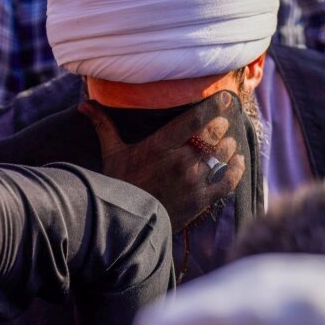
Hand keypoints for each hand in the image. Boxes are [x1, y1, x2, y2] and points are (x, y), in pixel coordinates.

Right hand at [79, 91, 245, 232]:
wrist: (127, 227)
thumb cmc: (120, 185)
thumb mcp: (112, 154)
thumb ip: (104, 126)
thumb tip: (85, 104)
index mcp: (161, 145)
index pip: (194, 118)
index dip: (214, 105)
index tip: (226, 98)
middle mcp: (181, 160)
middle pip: (213, 134)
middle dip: (221, 126)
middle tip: (222, 123)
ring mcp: (194, 181)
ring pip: (223, 154)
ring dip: (228, 146)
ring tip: (227, 142)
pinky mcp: (202, 200)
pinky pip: (228, 181)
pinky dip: (237, 169)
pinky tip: (239, 160)